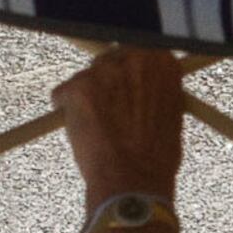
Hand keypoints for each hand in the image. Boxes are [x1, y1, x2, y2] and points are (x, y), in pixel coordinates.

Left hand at [54, 49, 187, 206]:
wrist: (134, 178)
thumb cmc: (155, 155)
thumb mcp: (170, 113)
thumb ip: (155, 91)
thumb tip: (140, 89)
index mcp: (162, 63)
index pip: (140, 54)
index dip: (129, 74)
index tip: (124, 87)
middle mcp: (135, 58)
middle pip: (110, 60)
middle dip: (106, 82)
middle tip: (107, 109)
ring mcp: (105, 72)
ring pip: (86, 78)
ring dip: (87, 97)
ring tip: (97, 126)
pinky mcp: (78, 87)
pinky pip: (62, 93)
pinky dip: (66, 110)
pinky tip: (82, 130)